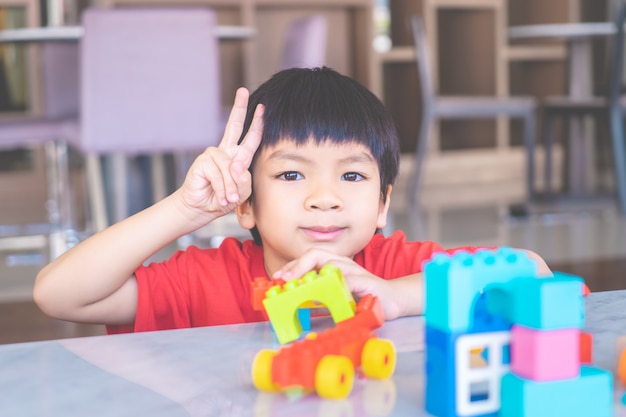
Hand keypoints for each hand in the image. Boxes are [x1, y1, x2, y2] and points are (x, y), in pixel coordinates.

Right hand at [179, 87, 263, 219]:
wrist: (202, 209)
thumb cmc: (224, 199)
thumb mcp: (242, 191)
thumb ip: (244, 179)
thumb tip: (235, 167)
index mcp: (237, 156)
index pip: (249, 137)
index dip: (256, 122)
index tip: (262, 106)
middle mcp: (225, 151)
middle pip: (233, 125)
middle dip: (239, 108)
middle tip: (243, 90)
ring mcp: (213, 154)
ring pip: (231, 167)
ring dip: (232, 187)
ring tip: (229, 199)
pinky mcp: (203, 162)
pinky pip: (219, 174)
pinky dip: (222, 188)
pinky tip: (220, 197)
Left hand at [273, 248, 403, 319]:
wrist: (393, 300)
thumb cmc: (363, 296)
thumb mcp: (336, 295)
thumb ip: (319, 294)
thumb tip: (296, 300)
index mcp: (335, 264)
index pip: (309, 257)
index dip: (292, 264)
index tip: (278, 276)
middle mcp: (344, 264)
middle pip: (317, 253)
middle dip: (298, 264)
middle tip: (285, 278)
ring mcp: (356, 271)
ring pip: (332, 263)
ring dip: (314, 272)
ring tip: (298, 283)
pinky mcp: (368, 283)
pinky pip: (351, 280)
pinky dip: (338, 285)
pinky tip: (327, 294)